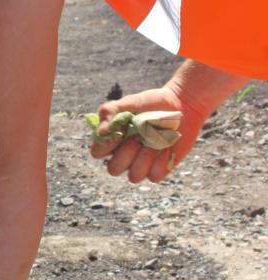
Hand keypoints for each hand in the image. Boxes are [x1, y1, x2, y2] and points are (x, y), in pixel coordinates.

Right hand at [89, 83, 206, 183]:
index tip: (119, 133)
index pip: (97, 152)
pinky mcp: (159, 168)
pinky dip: (161, 162)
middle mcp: (124, 155)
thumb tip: (102, 132)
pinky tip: (166, 147)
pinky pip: (155, 176)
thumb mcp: (128, 102)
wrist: (181, 105)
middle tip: (137, 139)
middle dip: (126, 154)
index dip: (105, 146)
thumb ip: (110, 112)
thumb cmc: (151, 103)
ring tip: (154, 143)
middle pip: (113, 169)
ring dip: (143, 160)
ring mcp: (142, 164)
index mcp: (113, 140)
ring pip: (134, 177)